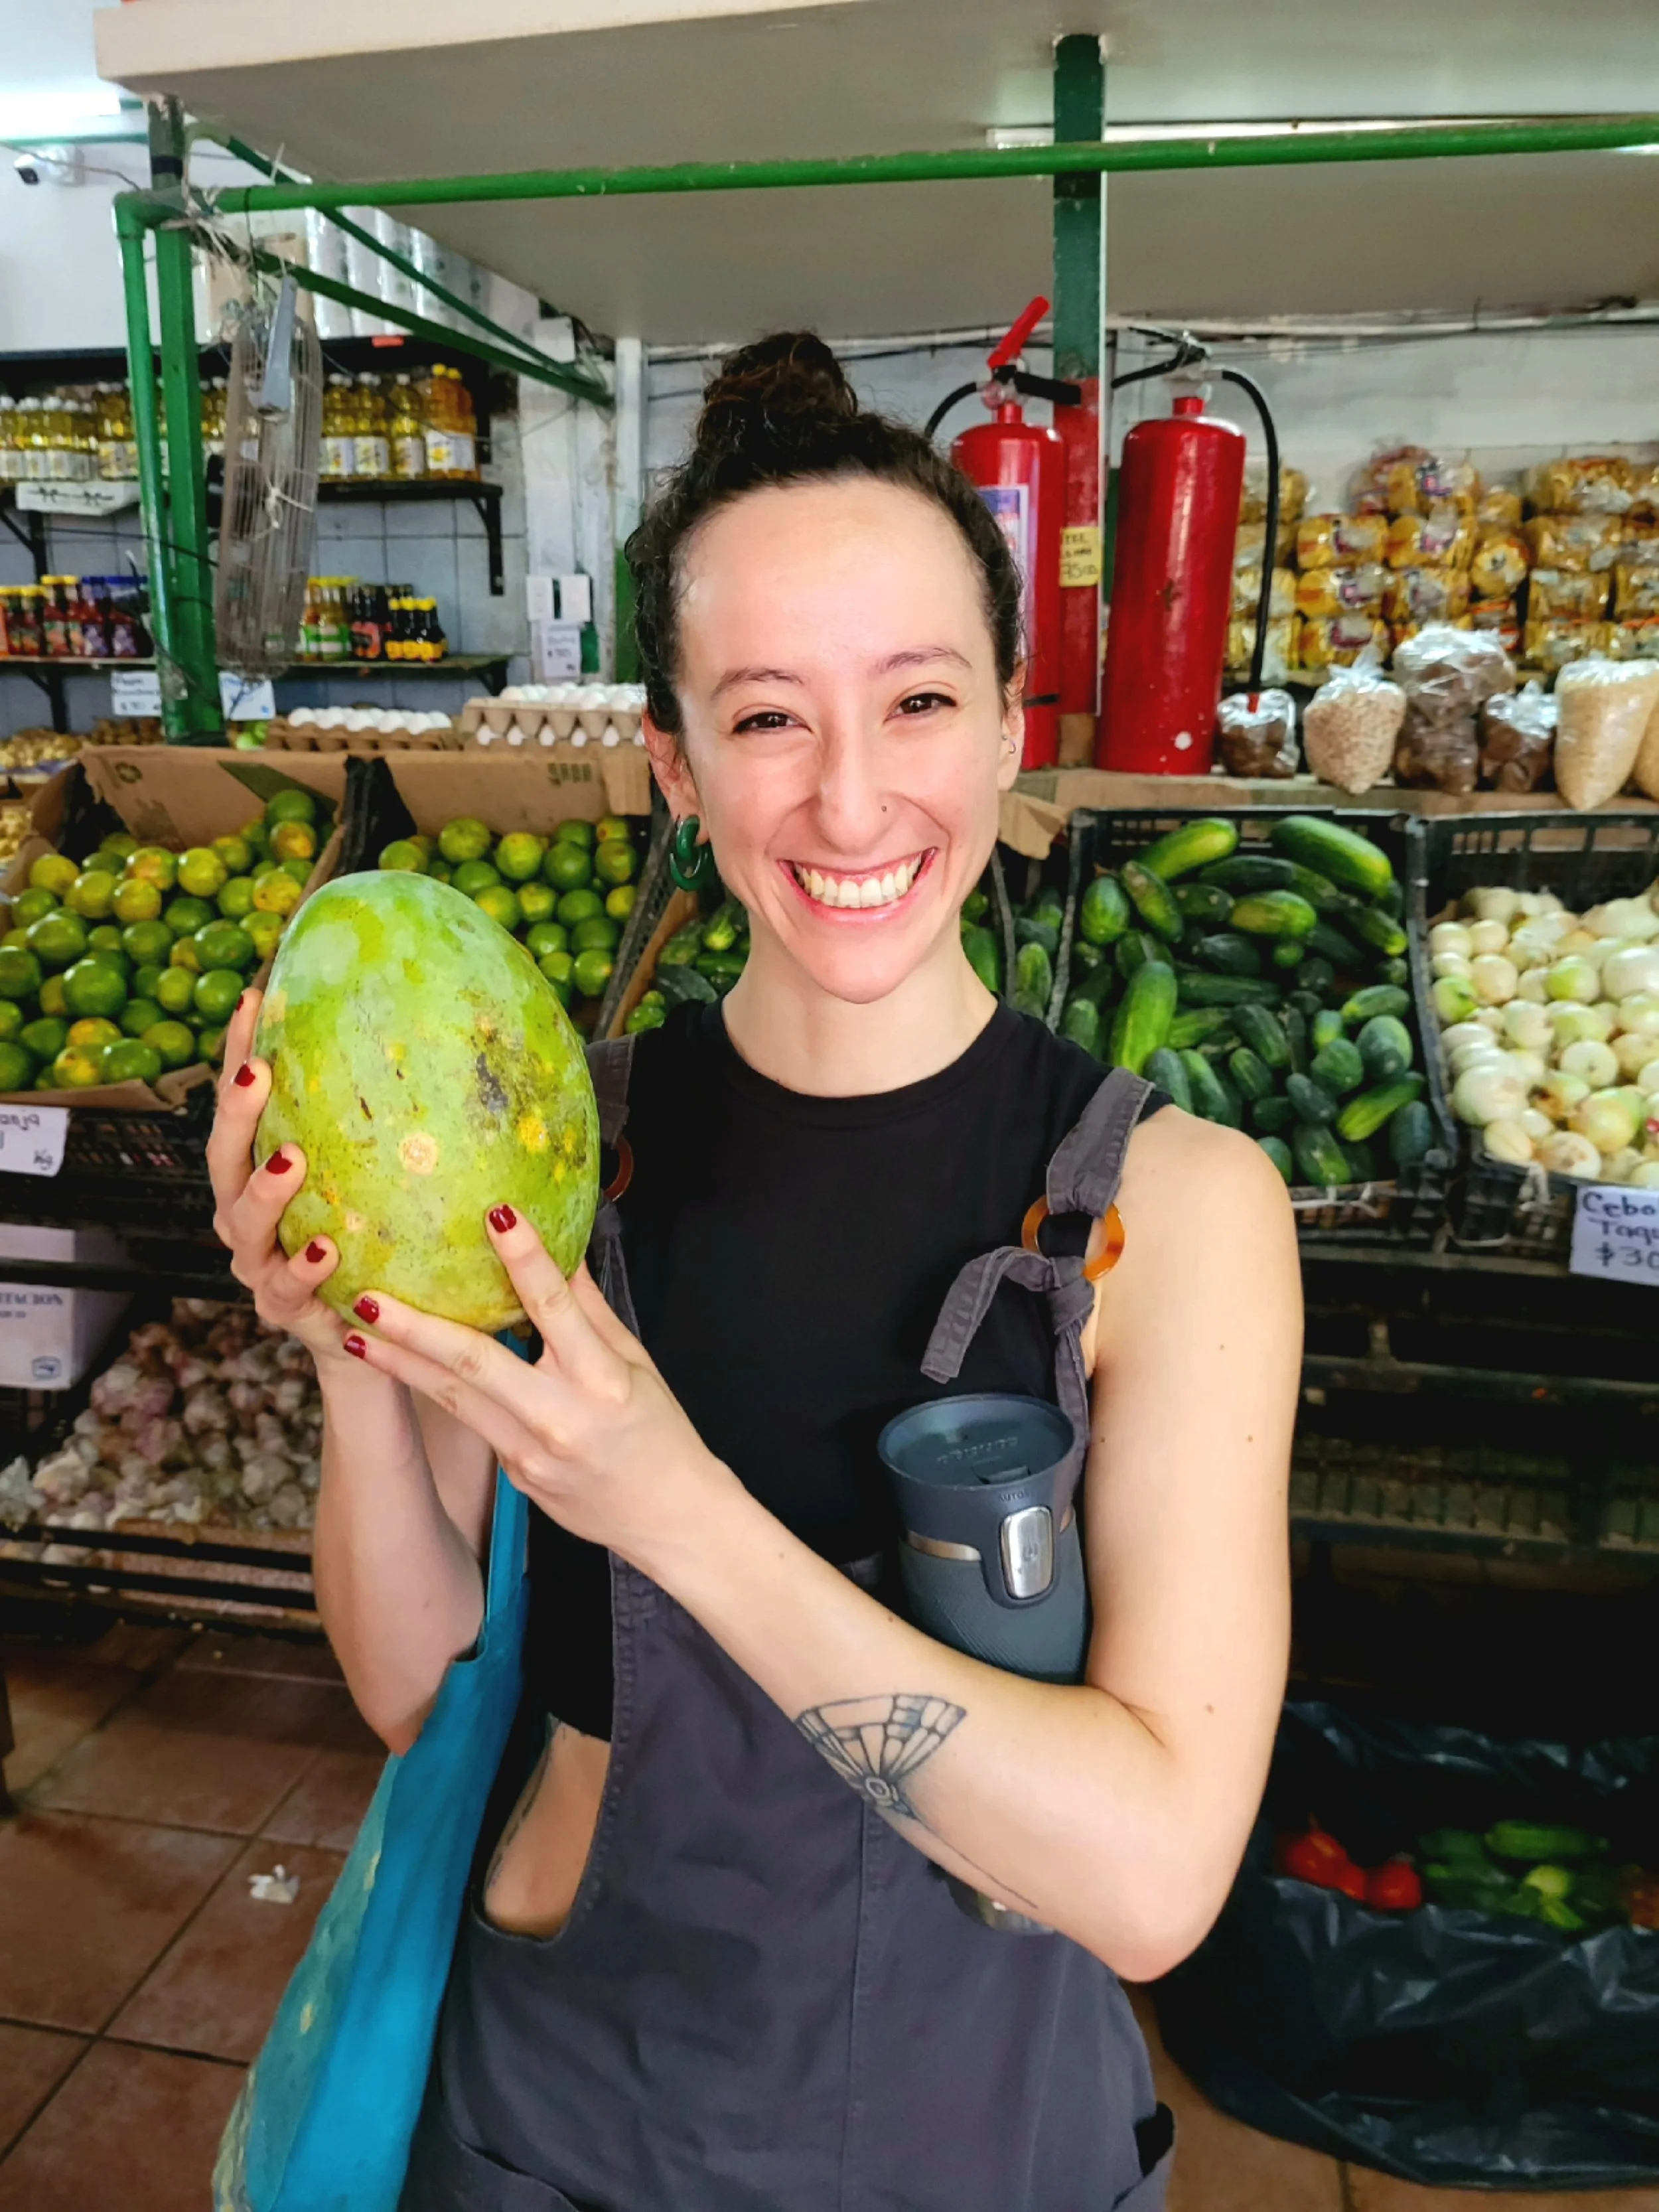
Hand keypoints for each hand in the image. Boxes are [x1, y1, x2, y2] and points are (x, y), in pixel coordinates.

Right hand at [205, 989, 354, 1369]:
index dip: (242, 1051)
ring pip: (244, 1221)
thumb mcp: (374, 1180)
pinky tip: (324, 1250)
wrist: (369, 1333)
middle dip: (237, 1112)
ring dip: (264, 1190)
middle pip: (224, 1155)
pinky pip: (287, 1288)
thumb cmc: (372, 1241)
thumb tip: (438, 1035)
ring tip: (289, 1162)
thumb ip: (384, 1126)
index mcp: (258, 1170)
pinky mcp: (283, 1309)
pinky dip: (303, 1268)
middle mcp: (244, 1211)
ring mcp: (258, 1262)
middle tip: (260, 1072)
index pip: (245, 1103)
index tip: (257, 996)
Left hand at [341, 1206, 732, 1565]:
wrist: (669, 1519)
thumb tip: (560, 1249)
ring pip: (453, 1399)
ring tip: (356, 1332)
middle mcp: (560, 1416)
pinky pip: (473, 1423)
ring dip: (400, 1364)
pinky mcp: (513, 1474)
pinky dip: (435, 1392)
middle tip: (367, 1298)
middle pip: (476, 1363)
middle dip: (416, 1329)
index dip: (526, 1260)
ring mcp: (530, 1451)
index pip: (557, 1307)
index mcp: (601, 1379)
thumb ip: (590, 1309)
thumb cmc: (660, 1432)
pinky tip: (402, 1366)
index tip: (496, 1215)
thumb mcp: (635, 1362)